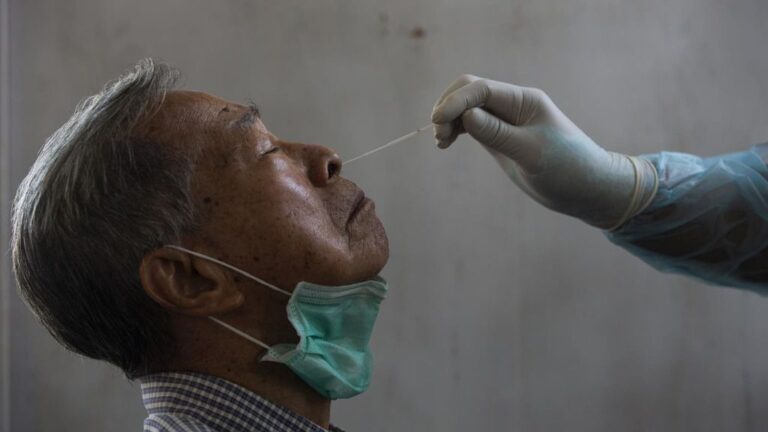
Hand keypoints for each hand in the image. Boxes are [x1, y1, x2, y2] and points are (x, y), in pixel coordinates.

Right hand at [431, 74, 656, 228]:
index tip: (437, 122)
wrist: (587, 188)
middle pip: (469, 92)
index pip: (481, 90)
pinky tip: (446, 143)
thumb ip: (498, 133)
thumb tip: (466, 115)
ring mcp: (505, 121)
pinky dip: (456, 129)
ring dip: (449, 119)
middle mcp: (513, 105)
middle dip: (449, 107)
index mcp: (524, 101)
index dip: (455, 102)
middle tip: (439, 135)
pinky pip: (471, 124)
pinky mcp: (500, 137)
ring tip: (441, 142)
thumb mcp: (531, 153)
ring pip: (467, 108)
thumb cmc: (567, 169)